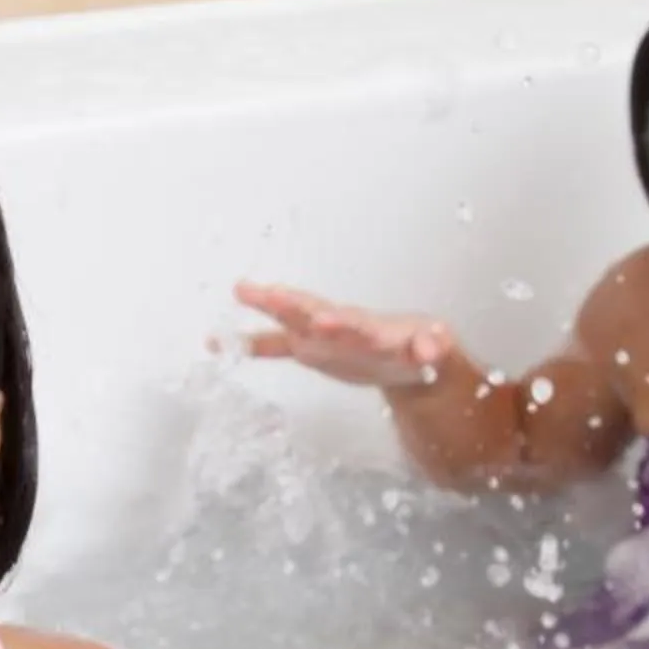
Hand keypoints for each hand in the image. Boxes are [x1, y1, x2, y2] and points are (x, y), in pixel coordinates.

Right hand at [233, 281, 456, 391]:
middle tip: (271, 293)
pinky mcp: (308, 348)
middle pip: (313, 310)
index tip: (323, 321)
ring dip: (271, 306)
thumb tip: (434, 346)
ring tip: (243, 289)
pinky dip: (248, 343)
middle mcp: (340, 324)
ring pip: (290, 316)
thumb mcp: (430, 350)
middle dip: (295, 303)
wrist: (406, 360)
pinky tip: (215, 342)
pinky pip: (273, 345)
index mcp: (369, 327)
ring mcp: (319, 333)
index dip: (339, 324)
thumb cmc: (414, 348)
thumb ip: (429, 347)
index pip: (352, 322)